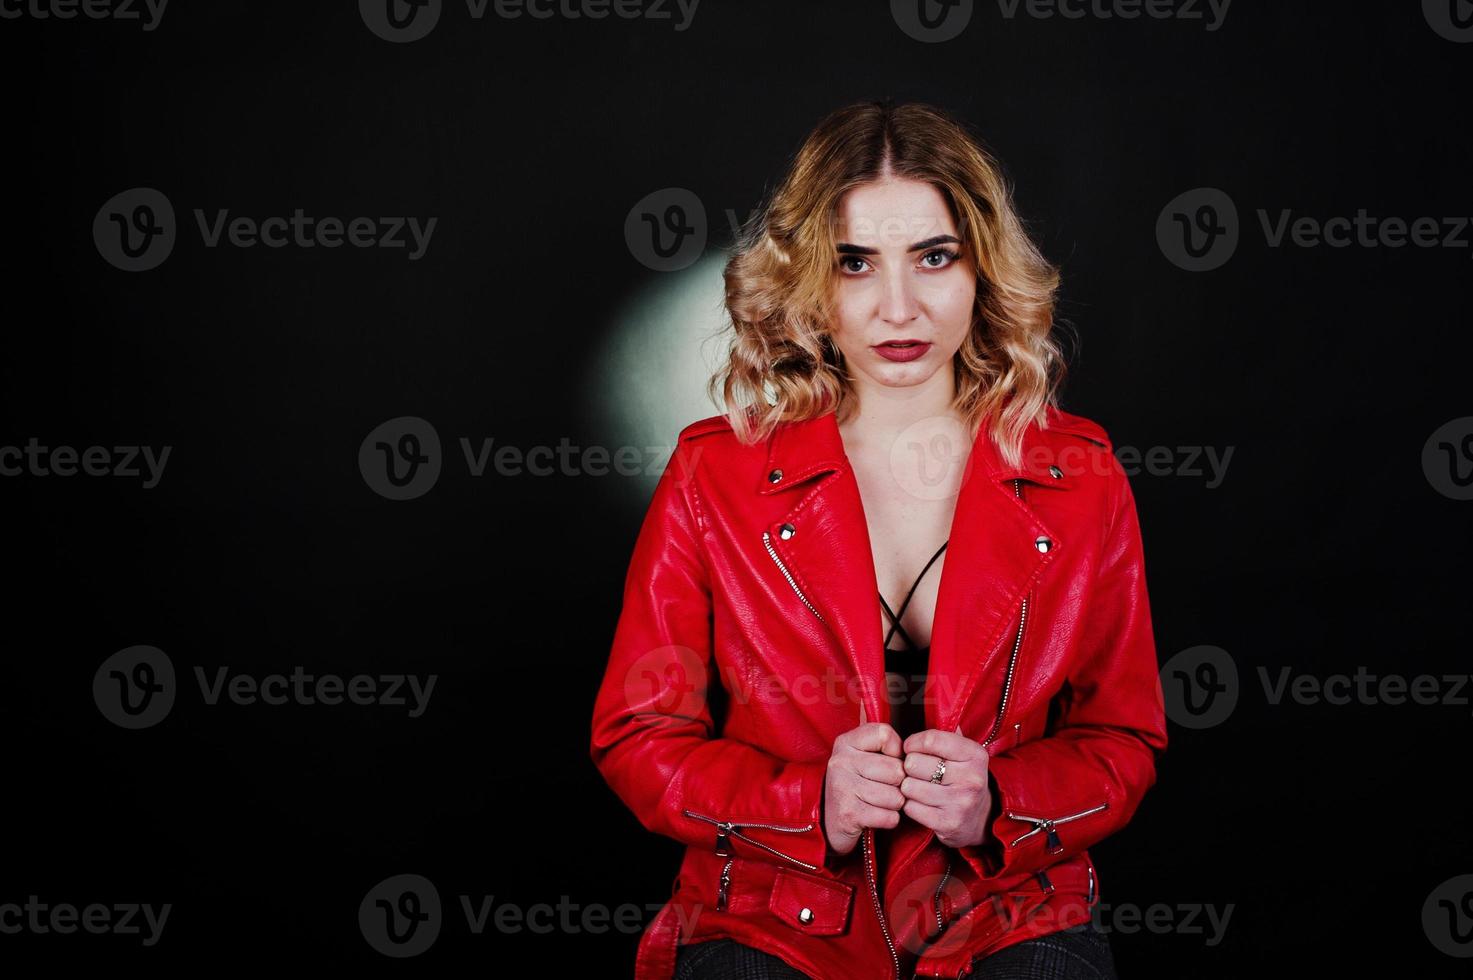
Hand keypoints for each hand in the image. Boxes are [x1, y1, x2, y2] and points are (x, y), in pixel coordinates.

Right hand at [822, 709, 905, 856]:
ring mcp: (842, 788)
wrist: (831, 821)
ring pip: (896, 796)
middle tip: (886, 788)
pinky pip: (890, 817)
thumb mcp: (861, 756)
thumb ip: (882, 743)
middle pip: (896, 769)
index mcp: (845, 742)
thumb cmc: (856, 785)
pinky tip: (877, 816)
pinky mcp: (848, 814)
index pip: (885, 734)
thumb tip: (911, 745)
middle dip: (899, 784)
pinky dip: (889, 820)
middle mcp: (840, 761)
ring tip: (881, 803)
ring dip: (895, 804)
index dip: (896, 751)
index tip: (889, 761)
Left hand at [899, 728, 992, 847]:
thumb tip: (924, 701)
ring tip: (917, 787)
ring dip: (907, 787)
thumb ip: (947, 731)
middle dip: (909, 767)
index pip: (930, 739)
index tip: (911, 748)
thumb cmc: (963, 777)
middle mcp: (972, 778)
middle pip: (914, 763)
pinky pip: (911, 808)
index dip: (913, 743)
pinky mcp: (949, 823)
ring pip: (909, 787)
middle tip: (916, 771)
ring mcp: (961, 802)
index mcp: (975, 754)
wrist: (981, 818)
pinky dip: (910, 805)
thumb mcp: (963, 752)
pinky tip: (920, 803)